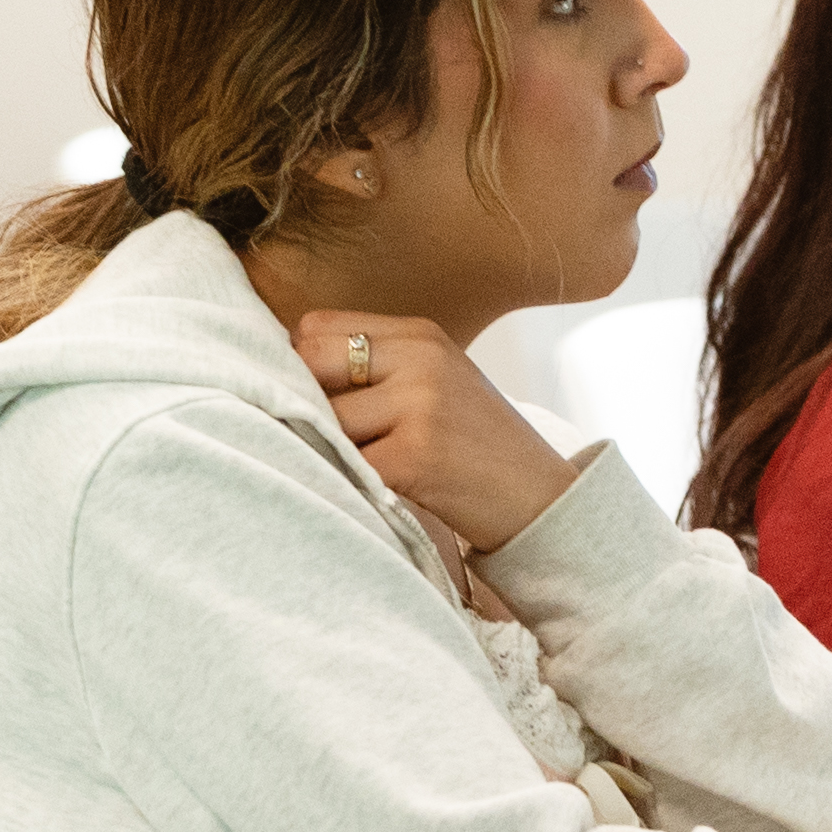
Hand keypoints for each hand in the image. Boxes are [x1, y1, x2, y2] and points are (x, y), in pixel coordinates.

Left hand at [299, 310, 577, 552]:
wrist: (544, 503)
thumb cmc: (478, 451)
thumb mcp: (437, 385)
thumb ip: (378, 369)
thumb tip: (287, 373)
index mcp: (420, 334)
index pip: (317, 328)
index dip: (302, 368)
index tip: (316, 404)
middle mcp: (420, 358)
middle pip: (310, 362)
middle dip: (305, 403)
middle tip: (324, 438)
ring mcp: (420, 403)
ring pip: (323, 418)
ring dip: (327, 449)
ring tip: (359, 471)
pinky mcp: (416, 454)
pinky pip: (345, 464)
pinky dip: (345, 482)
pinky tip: (370, 494)